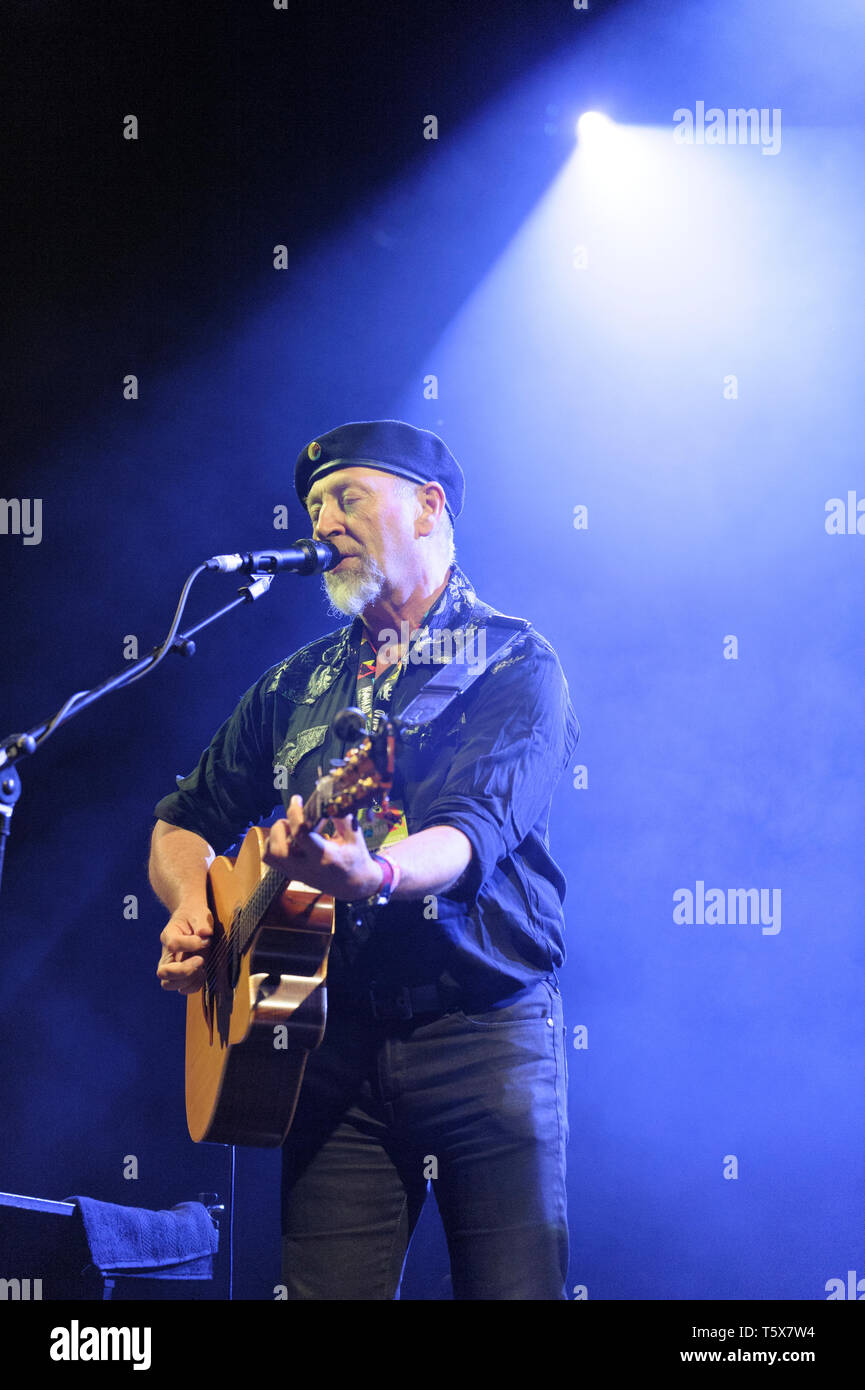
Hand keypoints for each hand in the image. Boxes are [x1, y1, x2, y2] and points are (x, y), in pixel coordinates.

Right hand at [157, 903, 212, 993]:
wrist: (191, 920)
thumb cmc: (195, 916)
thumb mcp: (200, 914)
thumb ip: (202, 923)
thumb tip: (204, 933)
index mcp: (169, 936)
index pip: (173, 945)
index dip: (190, 944)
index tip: (204, 939)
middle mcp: (166, 954)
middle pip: (163, 972)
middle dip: (184, 970)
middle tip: (201, 960)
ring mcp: (172, 966)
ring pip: (168, 984)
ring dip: (188, 980)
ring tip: (202, 968)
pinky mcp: (180, 975)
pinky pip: (182, 989)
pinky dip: (194, 985)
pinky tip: (203, 973)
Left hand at [263, 795, 382, 900]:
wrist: (353, 885)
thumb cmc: (355, 858)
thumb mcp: (354, 836)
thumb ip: (340, 817)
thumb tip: (327, 799)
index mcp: (325, 856)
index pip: (301, 834)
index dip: (295, 813)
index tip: (297, 800)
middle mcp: (307, 867)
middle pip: (278, 849)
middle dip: (279, 828)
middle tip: (289, 820)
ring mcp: (297, 873)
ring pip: (270, 855)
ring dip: (274, 837)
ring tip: (287, 829)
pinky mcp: (292, 874)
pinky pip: (271, 860)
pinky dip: (273, 845)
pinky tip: (286, 839)